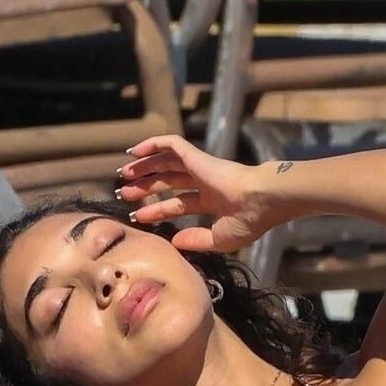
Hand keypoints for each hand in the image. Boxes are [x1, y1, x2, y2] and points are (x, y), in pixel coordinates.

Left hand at [115, 134, 280, 252]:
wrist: (262, 200)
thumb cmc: (249, 220)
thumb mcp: (221, 239)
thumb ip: (197, 240)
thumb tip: (173, 241)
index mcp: (214, 201)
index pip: (179, 204)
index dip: (158, 210)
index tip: (138, 217)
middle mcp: (206, 182)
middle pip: (169, 181)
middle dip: (146, 187)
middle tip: (124, 193)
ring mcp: (202, 167)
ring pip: (166, 162)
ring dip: (144, 167)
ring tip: (123, 174)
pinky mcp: (197, 156)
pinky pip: (171, 144)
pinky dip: (152, 144)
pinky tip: (134, 151)